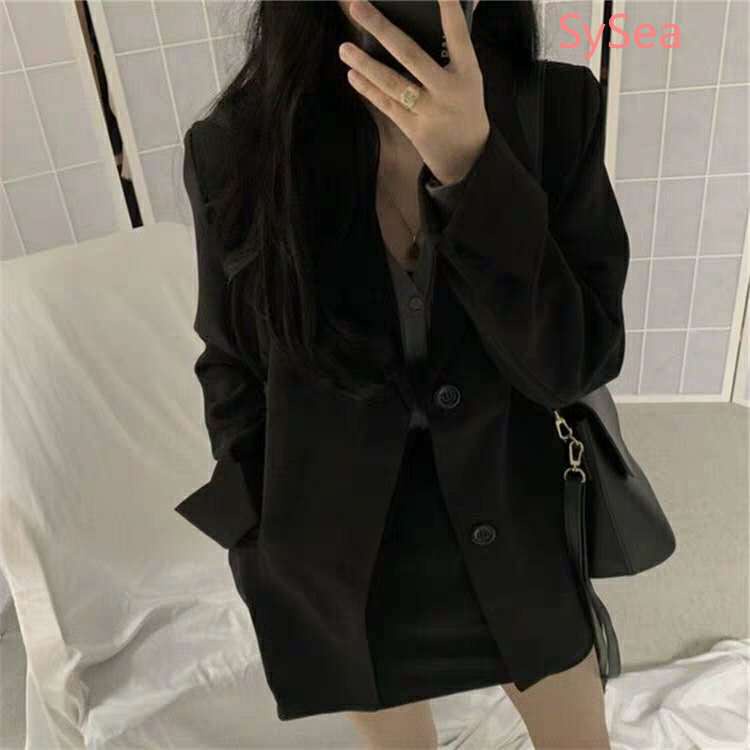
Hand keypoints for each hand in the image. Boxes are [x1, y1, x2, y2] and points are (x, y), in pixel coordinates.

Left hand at [338, 0, 489, 185]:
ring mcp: (430, 112)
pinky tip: (352, 75)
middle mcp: (447, 91)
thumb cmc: (464, 106)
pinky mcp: (415, 130)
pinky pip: (387, 106)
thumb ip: (455, 49)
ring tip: (344, 48)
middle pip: (410, 55)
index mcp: (467, 73)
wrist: (469, 156)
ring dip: (365, 64)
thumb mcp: (469, 78)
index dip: (449, 12)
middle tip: (358, 7)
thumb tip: (446, 10)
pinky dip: (368, 90)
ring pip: (392, 83)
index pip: (457, 36)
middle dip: (382, 29)